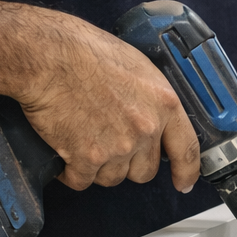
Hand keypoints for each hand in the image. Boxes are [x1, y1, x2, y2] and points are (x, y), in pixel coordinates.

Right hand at [14, 16, 200, 192]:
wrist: (50, 58)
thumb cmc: (86, 52)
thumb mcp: (138, 68)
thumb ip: (151, 101)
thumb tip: (153, 120)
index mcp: (164, 105)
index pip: (186, 150)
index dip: (186, 172)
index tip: (183, 183)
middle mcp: (145, 129)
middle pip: (145, 171)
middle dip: (129, 163)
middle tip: (109, 143)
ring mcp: (117, 147)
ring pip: (113, 178)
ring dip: (98, 167)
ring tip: (83, 138)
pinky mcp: (86, 159)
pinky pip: (81, 181)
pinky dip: (70, 172)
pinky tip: (65, 153)